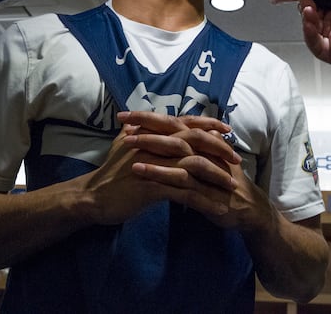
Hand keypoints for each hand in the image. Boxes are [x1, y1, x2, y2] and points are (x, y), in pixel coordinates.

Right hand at [84, 112, 238, 224]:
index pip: (184, 123)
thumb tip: (137, 121)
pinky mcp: (153, 187)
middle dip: (219, 147)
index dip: (207, 124)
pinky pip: (185, 193)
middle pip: (194, 139)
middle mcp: (154, 144)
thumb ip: (135, 133)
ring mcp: (154, 164)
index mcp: (150, 134)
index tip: (227, 130)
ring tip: (232, 185)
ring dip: (216, 175)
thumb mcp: (122, 146)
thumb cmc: (110, 174)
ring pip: (193, 165)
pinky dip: (204, 201)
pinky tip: (217, 209)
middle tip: (237, 158)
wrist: (93, 197)